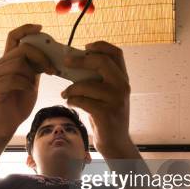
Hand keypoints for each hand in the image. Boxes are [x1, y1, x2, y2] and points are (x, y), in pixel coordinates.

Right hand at [0, 24, 54, 139]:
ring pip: (18, 63)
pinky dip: (25, 84)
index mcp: (8, 61)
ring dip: (31, 75)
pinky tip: (29, 91)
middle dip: (41, 57)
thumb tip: (50, 54)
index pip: (14, 37)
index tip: (41, 28)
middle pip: (22, 49)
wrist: (5, 125)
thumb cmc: (18, 104)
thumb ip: (36, 68)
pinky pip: (13, 79)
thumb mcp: (31, 82)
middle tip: (52, 70)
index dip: (26, 29)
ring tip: (34, 86)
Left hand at [60, 41, 135, 157]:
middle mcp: (123, 87)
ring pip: (86, 84)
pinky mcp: (106, 114)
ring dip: (71, 88)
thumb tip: (74, 62)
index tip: (85, 47)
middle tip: (65, 62)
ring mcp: (116, 100)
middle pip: (101, 62)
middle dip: (80, 60)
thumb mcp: (107, 94)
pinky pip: (82, 101)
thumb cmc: (106, 115)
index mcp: (123, 79)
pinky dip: (72, 100)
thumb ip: (98, 79)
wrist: (115, 142)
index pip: (116, 53)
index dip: (101, 46)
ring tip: (65, 93)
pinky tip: (70, 102)